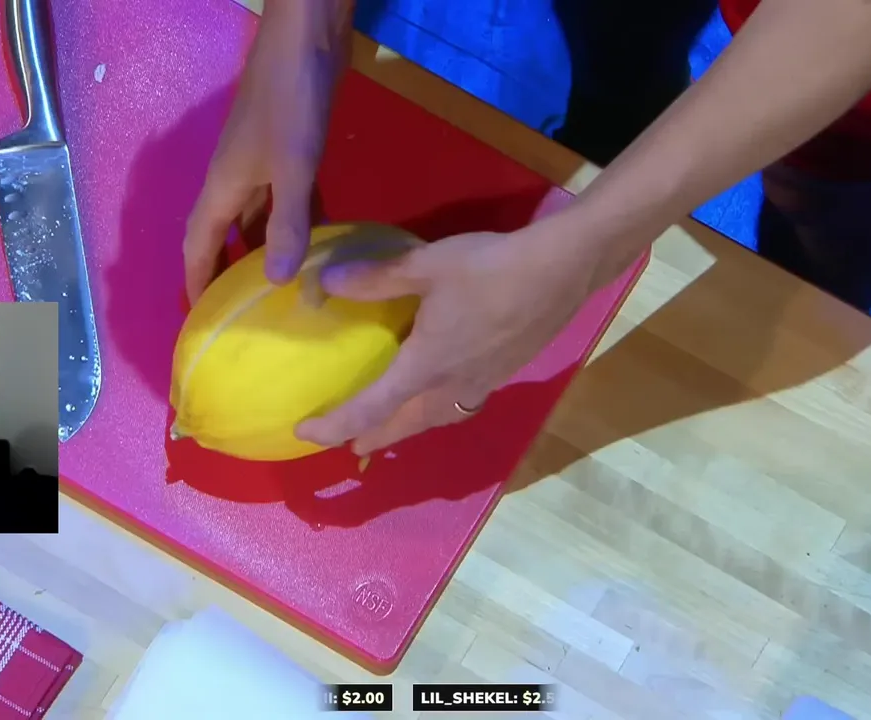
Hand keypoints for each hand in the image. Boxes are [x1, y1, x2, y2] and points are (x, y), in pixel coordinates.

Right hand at [182, 5, 347, 299]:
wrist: (307, 39)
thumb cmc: (291, 101)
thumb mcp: (293, 167)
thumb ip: (286, 225)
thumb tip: (274, 282)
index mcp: (223, 186)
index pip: (198, 246)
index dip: (196, 282)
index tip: (202, 320)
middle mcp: (235, 180)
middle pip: (224, 237)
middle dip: (228, 274)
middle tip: (244, 315)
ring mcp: (262, 164)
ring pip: (257, 221)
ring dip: (265, 252)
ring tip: (281, 292)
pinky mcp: (290, 152)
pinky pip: (286, 201)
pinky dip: (295, 225)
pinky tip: (317, 247)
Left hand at [295, 223, 602, 454]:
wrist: (563, 269)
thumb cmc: (491, 267)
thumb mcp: (426, 265)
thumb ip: (376, 277)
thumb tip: (327, 282)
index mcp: (426, 366)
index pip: (371, 408)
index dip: (335, 425)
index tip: (307, 432)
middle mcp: (452, 385)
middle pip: (405, 427)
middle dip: (374, 438)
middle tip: (350, 445)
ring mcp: (482, 382)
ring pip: (436, 420)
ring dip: (408, 429)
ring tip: (392, 426)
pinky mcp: (504, 372)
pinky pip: (460, 404)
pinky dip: (438, 410)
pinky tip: (442, 391)